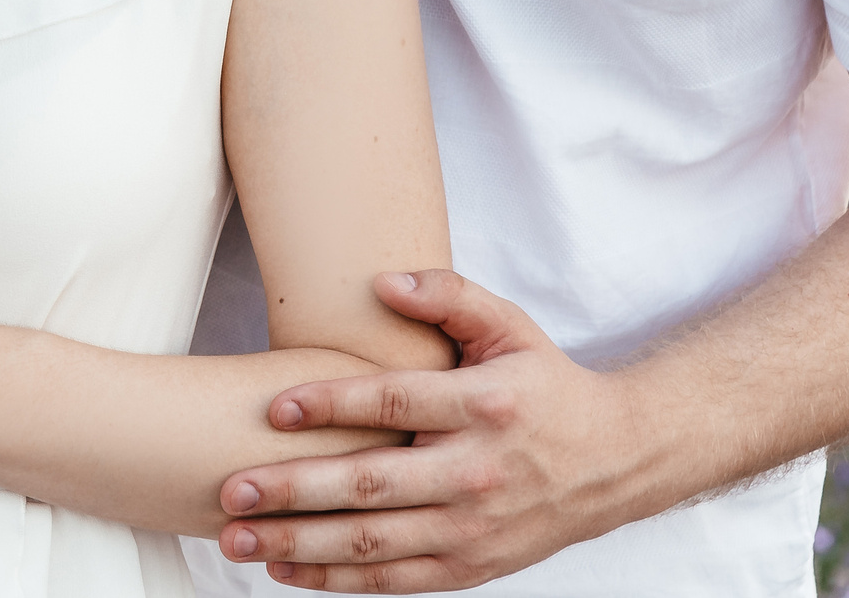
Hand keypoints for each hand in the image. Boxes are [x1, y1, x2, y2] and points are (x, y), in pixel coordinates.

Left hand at [216, 271, 665, 591]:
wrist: (617, 461)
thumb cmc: (546, 385)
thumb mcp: (510, 326)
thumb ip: (449, 295)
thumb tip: (384, 280)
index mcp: (487, 407)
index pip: (397, 405)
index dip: (334, 406)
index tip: (274, 407)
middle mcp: (478, 474)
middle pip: (372, 485)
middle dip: (294, 491)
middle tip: (231, 489)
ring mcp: (474, 529)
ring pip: (373, 543)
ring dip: (299, 545)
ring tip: (238, 540)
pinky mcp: (471, 566)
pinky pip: (393, 578)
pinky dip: (337, 580)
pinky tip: (285, 570)